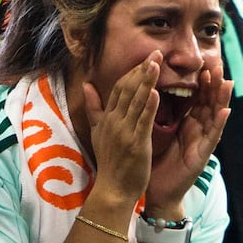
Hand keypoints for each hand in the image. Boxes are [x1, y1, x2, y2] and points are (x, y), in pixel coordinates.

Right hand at [82, 53, 158, 205]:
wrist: (112, 189)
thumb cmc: (109, 162)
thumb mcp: (97, 132)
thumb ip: (93, 108)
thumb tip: (86, 85)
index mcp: (107, 118)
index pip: (118, 88)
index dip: (131, 72)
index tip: (144, 59)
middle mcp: (114, 121)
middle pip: (127, 90)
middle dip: (142, 70)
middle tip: (155, 53)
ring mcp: (124, 132)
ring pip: (135, 101)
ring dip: (146, 81)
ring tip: (156, 64)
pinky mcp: (136, 144)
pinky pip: (142, 121)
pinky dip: (148, 106)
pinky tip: (155, 92)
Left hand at [144, 60, 229, 214]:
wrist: (156, 190)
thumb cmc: (155, 159)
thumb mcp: (154, 130)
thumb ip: (155, 111)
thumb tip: (148, 88)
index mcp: (185, 121)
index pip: (196, 96)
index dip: (200, 80)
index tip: (202, 61)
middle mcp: (197, 129)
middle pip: (208, 102)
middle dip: (214, 83)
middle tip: (218, 63)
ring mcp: (202, 141)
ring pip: (215, 115)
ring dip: (222, 98)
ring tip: (227, 81)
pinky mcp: (202, 155)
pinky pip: (212, 137)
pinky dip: (219, 124)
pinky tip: (224, 112)